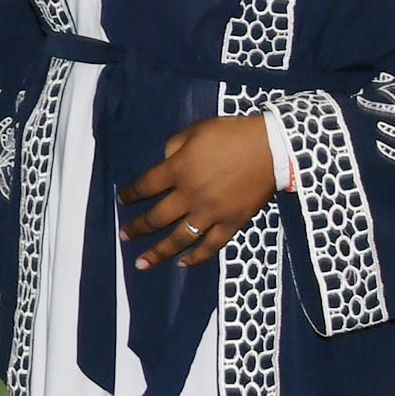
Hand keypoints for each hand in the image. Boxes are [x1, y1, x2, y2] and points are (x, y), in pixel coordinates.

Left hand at [120, 116, 277, 268]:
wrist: (272, 148)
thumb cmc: (231, 135)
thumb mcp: (195, 131)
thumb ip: (173, 147)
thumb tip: (165, 163)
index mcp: (178, 170)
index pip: (145, 186)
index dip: (131, 195)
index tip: (122, 201)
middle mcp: (190, 195)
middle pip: (156, 218)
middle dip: (136, 228)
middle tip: (124, 236)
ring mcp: (211, 213)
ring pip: (179, 239)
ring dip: (158, 252)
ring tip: (142, 263)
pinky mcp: (232, 223)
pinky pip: (210, 246)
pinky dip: (196, 257)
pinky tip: (183, 263)